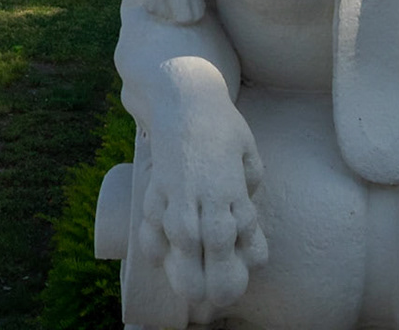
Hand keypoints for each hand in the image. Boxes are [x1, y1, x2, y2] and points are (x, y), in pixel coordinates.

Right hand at [139, 86, 267, 309]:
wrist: (181, 99)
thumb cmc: (222, 127)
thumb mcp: (248, 158)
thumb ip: (247, 195)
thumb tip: (244, 226)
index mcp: (229, 191)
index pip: (235, 241)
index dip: (240, 266)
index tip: (244, 274)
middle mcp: (201, 197)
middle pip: (204, 251)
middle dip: (210, 282)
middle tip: (215, 299)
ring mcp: (174, 193)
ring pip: (176, 242)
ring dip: (181, 270)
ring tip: (189, 291)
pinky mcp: (154, 187)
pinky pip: (150, 223)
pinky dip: (153, 243)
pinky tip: (160, 257)